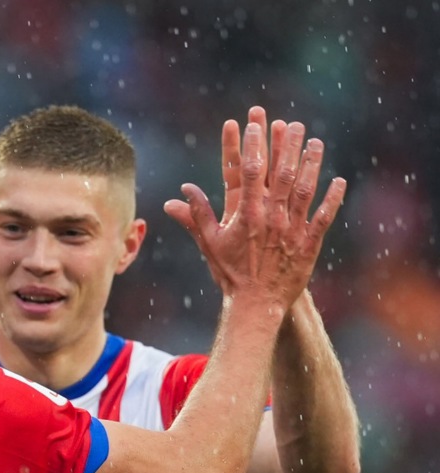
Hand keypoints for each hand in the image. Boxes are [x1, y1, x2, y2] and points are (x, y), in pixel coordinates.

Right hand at [163, 118, 346, 311]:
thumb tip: (179, 195)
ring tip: (315, 142)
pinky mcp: (309, 243)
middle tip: (292, 124)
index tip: (253, 125)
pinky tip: (339, 181)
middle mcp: (271, 218)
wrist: (255, 304)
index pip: (249, 172)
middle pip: (281, 174)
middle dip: (286, 146)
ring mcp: (292, 229)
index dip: (252, 146)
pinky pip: (324, 217)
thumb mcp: (210, 243)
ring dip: (311, 164)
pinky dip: (332, 199)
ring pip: (305, 189)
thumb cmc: (231, 274)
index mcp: (247, 215)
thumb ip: (196, 216)